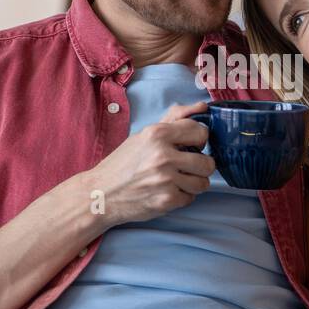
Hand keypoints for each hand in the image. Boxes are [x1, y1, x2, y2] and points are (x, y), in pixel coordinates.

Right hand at [80, 101, 215, 228]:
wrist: (101, 193)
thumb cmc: (123, 163)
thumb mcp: (144, 135)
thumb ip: (174, 119)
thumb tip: (202, 107)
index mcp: (157, 134)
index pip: (200, 132)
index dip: (199, 140)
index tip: (191, 145)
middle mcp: (163, 156)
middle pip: (207, 163)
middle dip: (200, 165)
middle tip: (187, 167)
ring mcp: (165, 180)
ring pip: (203, 183)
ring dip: (193, 183)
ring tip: (177, 180)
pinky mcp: (166, 201)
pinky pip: (191, 198)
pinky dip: (181, 197)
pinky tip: (167, 192)